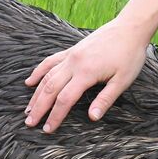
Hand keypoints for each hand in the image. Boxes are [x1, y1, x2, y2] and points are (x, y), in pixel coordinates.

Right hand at [23, 18, 152, 131]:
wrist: (130, 28)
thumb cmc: (129, 55)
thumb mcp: (122, 81)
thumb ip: (105, 99)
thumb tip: (92, 118)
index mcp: (86, 73)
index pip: (64, 99)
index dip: (55, 116)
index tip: (47, 129)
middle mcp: (74, 63)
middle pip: (50, 89)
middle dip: (39, 108)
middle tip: (29, 123)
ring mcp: (71, 55)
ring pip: (47, 76)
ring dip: (36, 93)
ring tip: (28, 109)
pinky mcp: (72, 50)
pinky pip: (50, 61)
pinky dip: (38, 71)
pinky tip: (30, 81)